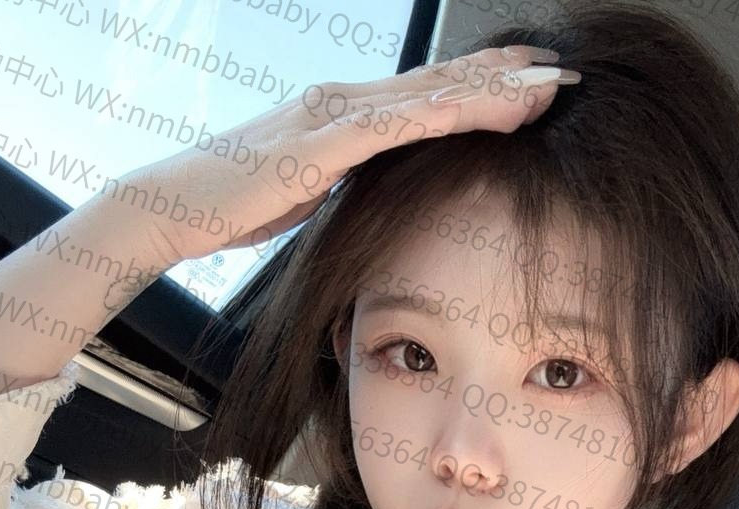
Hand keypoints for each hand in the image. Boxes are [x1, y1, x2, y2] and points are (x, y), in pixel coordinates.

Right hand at [111, 46, 572, 268]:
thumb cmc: (238, 199)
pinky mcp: (318, 145)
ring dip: (488, 91)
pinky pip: (389, 128)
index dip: (485, 84)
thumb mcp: (310, 187)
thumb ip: (349, 175)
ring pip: (425, 98)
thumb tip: (381, 183)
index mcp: (347, 115)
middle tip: (561, 71)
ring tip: (542, 86)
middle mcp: (345, 102)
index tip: (534, 81)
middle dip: (504, 76)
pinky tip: (475, 112)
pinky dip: (436, 117)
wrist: (177, 207)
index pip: (429, 94)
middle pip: (439, 85)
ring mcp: (332, 117)